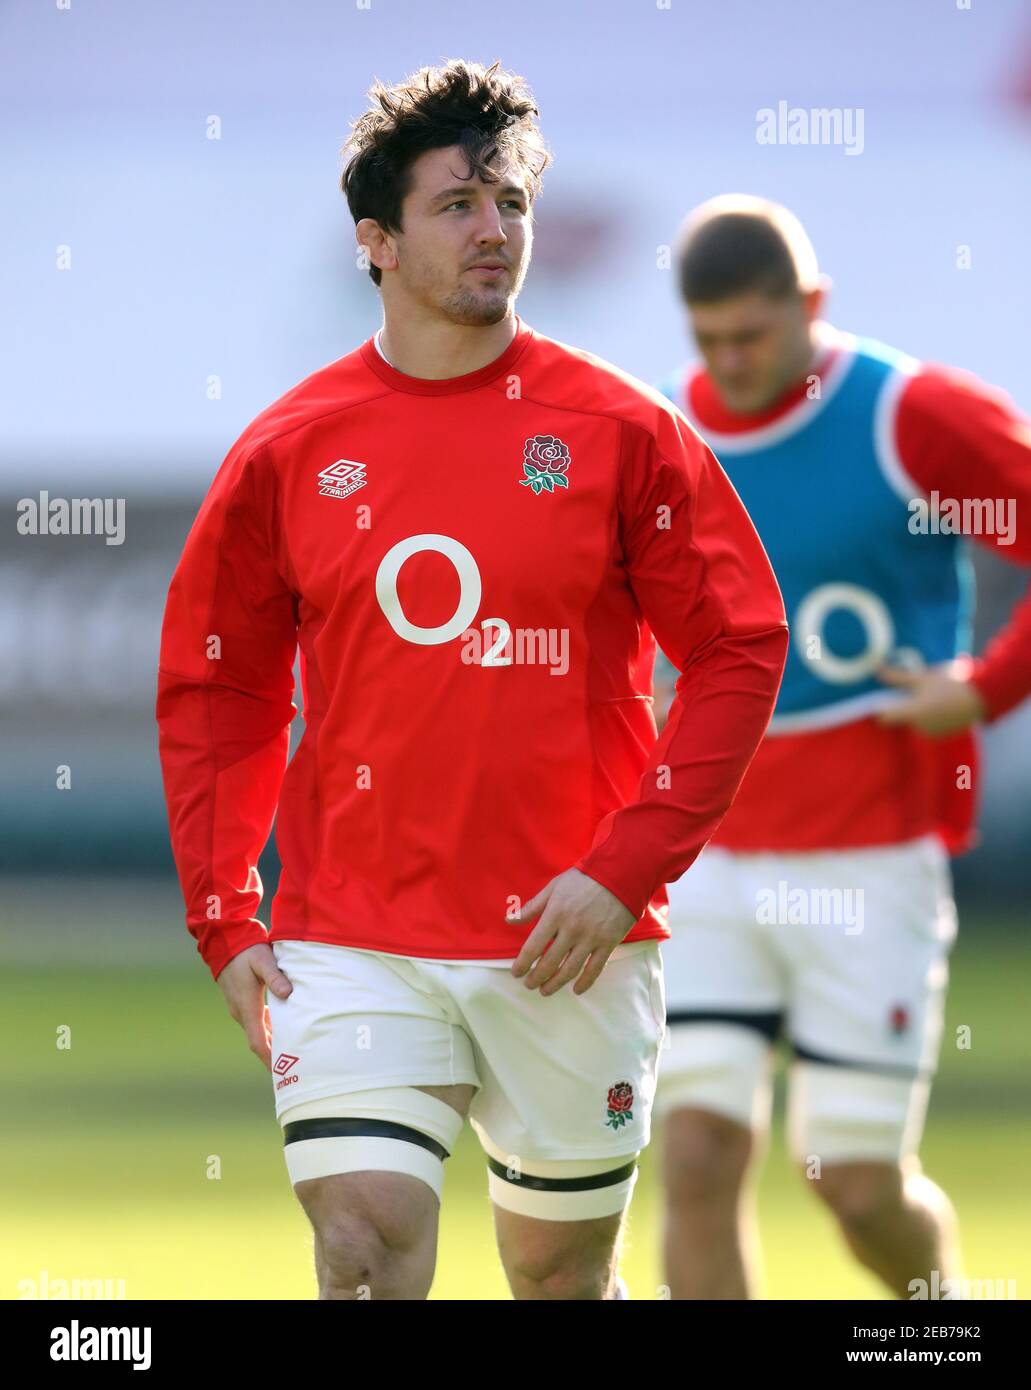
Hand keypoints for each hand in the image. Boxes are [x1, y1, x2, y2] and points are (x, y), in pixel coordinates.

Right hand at [216, 942, 292, 1069]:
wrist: (225, 942)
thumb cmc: (246, 951)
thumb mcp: (263, 960)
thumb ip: (275, 977)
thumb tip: (287, 993)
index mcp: (247, 1007)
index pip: (258, 1042)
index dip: (270, 1058)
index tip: (282, 1073)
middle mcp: (241, 1012)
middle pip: (259, 1042)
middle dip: (274, 1056)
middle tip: (293, 1070)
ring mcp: (240, 1008)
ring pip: (258, 1033)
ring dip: (272, 1043)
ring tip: (292, 1053)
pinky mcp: (243, 1002)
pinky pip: (257, 1023)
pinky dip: (269, 1030)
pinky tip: (283, 1029)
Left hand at [510, 868, 636, 996]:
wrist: (620, 873)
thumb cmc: (584, 879)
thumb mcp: (554, 887)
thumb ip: (532, 906)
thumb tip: (509, 920)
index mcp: (555, 914)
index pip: (533, 947)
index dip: (522, 964)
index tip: (516, 973)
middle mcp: (571, 930)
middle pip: (549, 963)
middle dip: (536, 978)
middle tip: (529, 985)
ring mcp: (591, 938)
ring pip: (570, 970)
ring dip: (555, 984)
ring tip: (545, 991)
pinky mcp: (608, 943)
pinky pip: (595, 969)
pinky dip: (585, 983)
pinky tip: (576, 990)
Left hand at [875, 660, 986, 736]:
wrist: (983, 696)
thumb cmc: (950, 683)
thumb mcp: (922, 677)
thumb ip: (897, 678)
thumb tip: (876, 671)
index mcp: (912, 714)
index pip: (884, 718)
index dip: (881, 709)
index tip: (884, 699)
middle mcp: (919, 728)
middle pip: (900, 720)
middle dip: (903, 707)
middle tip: (913, 693)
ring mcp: (931, 734)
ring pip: (914, 723)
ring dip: (916, 713)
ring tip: (930, 697)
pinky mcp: (942, 736)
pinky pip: (927, 727)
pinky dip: (928, 719)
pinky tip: (939, 706)